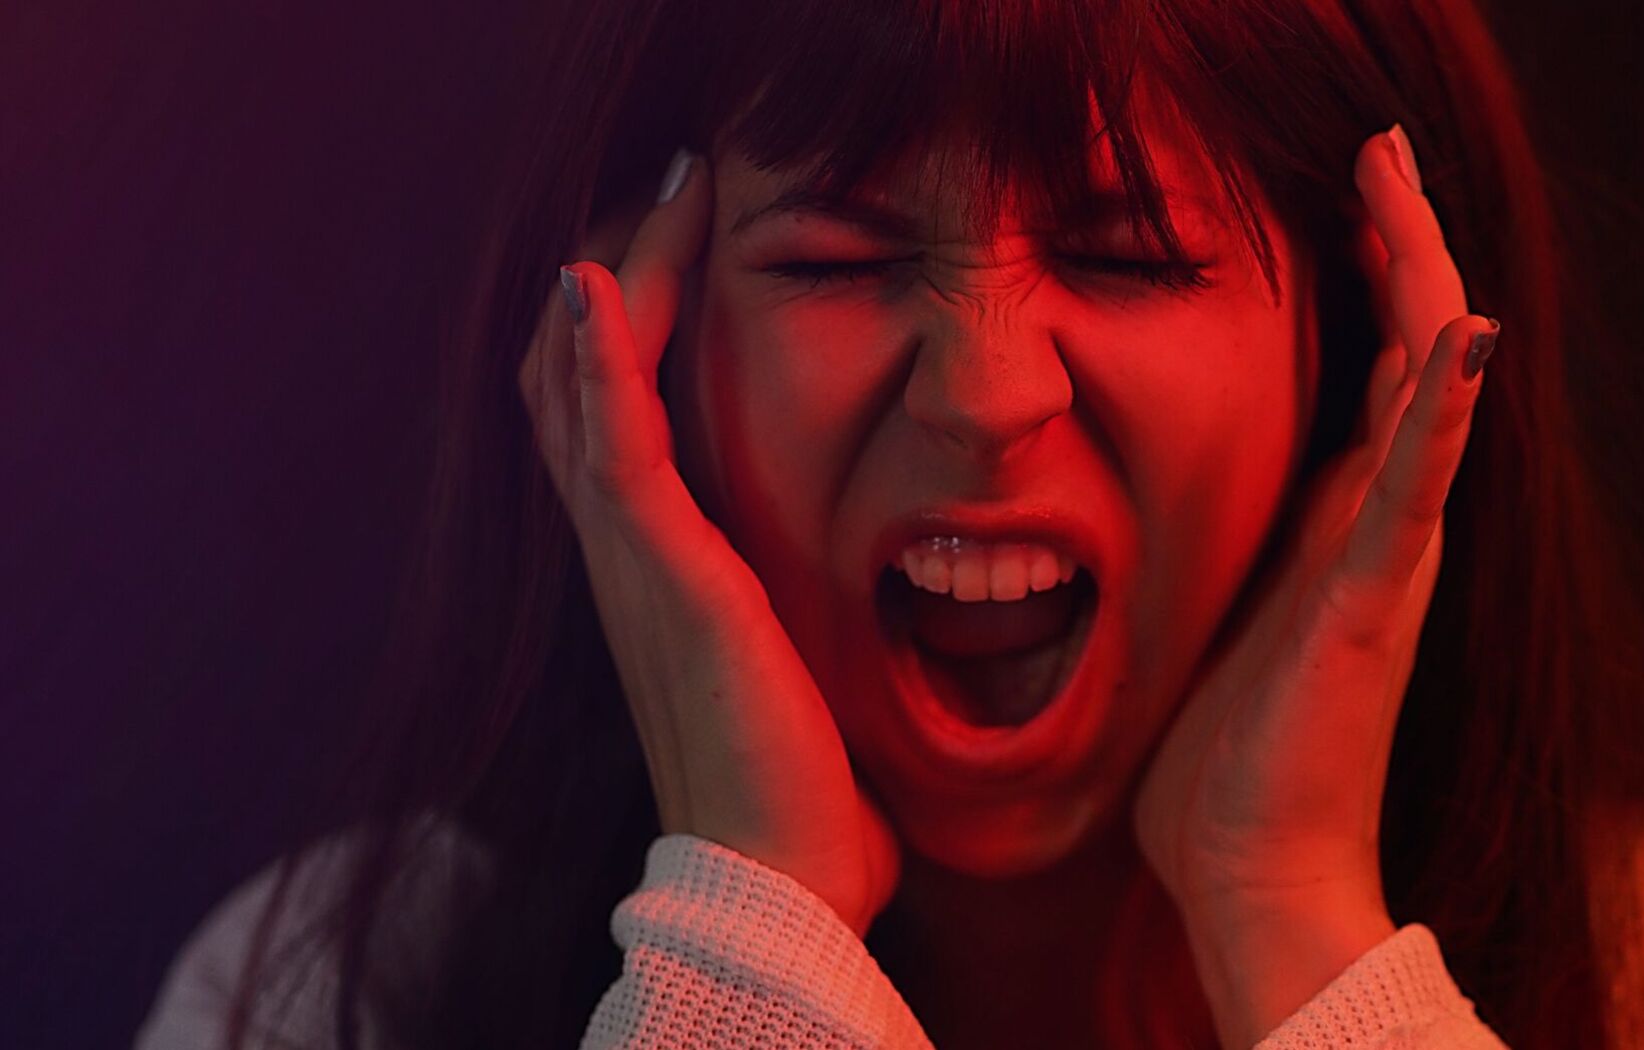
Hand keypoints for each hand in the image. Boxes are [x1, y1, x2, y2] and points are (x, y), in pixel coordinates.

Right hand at [516, 155, 898, 936]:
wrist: (781, 878)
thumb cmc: (798, 788)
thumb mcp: (790, 672)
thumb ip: (783, 619)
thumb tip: (829, 615)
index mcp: (656, 576)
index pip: (611, 423)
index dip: (626, 331)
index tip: (679, 246)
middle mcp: (626, 561)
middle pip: (579, 388)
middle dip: (621, 280)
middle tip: (666, 193)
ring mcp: (635, 568)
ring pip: (586, 394)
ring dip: (618, 285)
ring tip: (653, 199)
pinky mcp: (668, 579)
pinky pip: (615, 446)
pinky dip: (600, 361)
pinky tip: (597, 284)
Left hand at [1131, 127, 1495, 1044]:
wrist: (1252, 870)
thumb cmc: (1223, 764)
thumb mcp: (1217, 618)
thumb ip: (1225, 552)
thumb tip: (1165, 516)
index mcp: (1339, 523)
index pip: (1370, 369)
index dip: (1366, 274)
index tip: (1346, 186)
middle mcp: (1380, 524)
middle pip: (1408, 350)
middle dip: (1399, 240)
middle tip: (1380, 143)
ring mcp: (1388, 557)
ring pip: (1424, 390)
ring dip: (1417, 278)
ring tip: (1400, 182)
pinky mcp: (1373, 600)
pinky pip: (1416, 487)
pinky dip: (1440, 407)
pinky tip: (1460, 331)